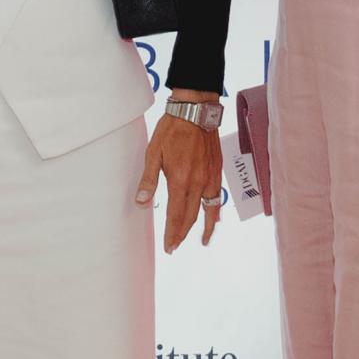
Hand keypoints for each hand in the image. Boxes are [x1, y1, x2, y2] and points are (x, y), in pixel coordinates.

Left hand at [136, 107, 222, 252]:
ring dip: (204, 227)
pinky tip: (215, 217)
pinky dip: (216, 210)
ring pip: (208, 210)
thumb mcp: (153, 153)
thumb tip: (141, 203)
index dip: (172, 234)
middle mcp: (198, 183)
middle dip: (182, 234)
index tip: (169, 247)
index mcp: (180, 181)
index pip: (176, 216)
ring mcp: (210, 178)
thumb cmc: (172, 130)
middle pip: (191, 216)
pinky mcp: (217, 170)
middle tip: (175, 246)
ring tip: (202, 240)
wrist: (195, 111)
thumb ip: (149, 181)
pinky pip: (217, 197)